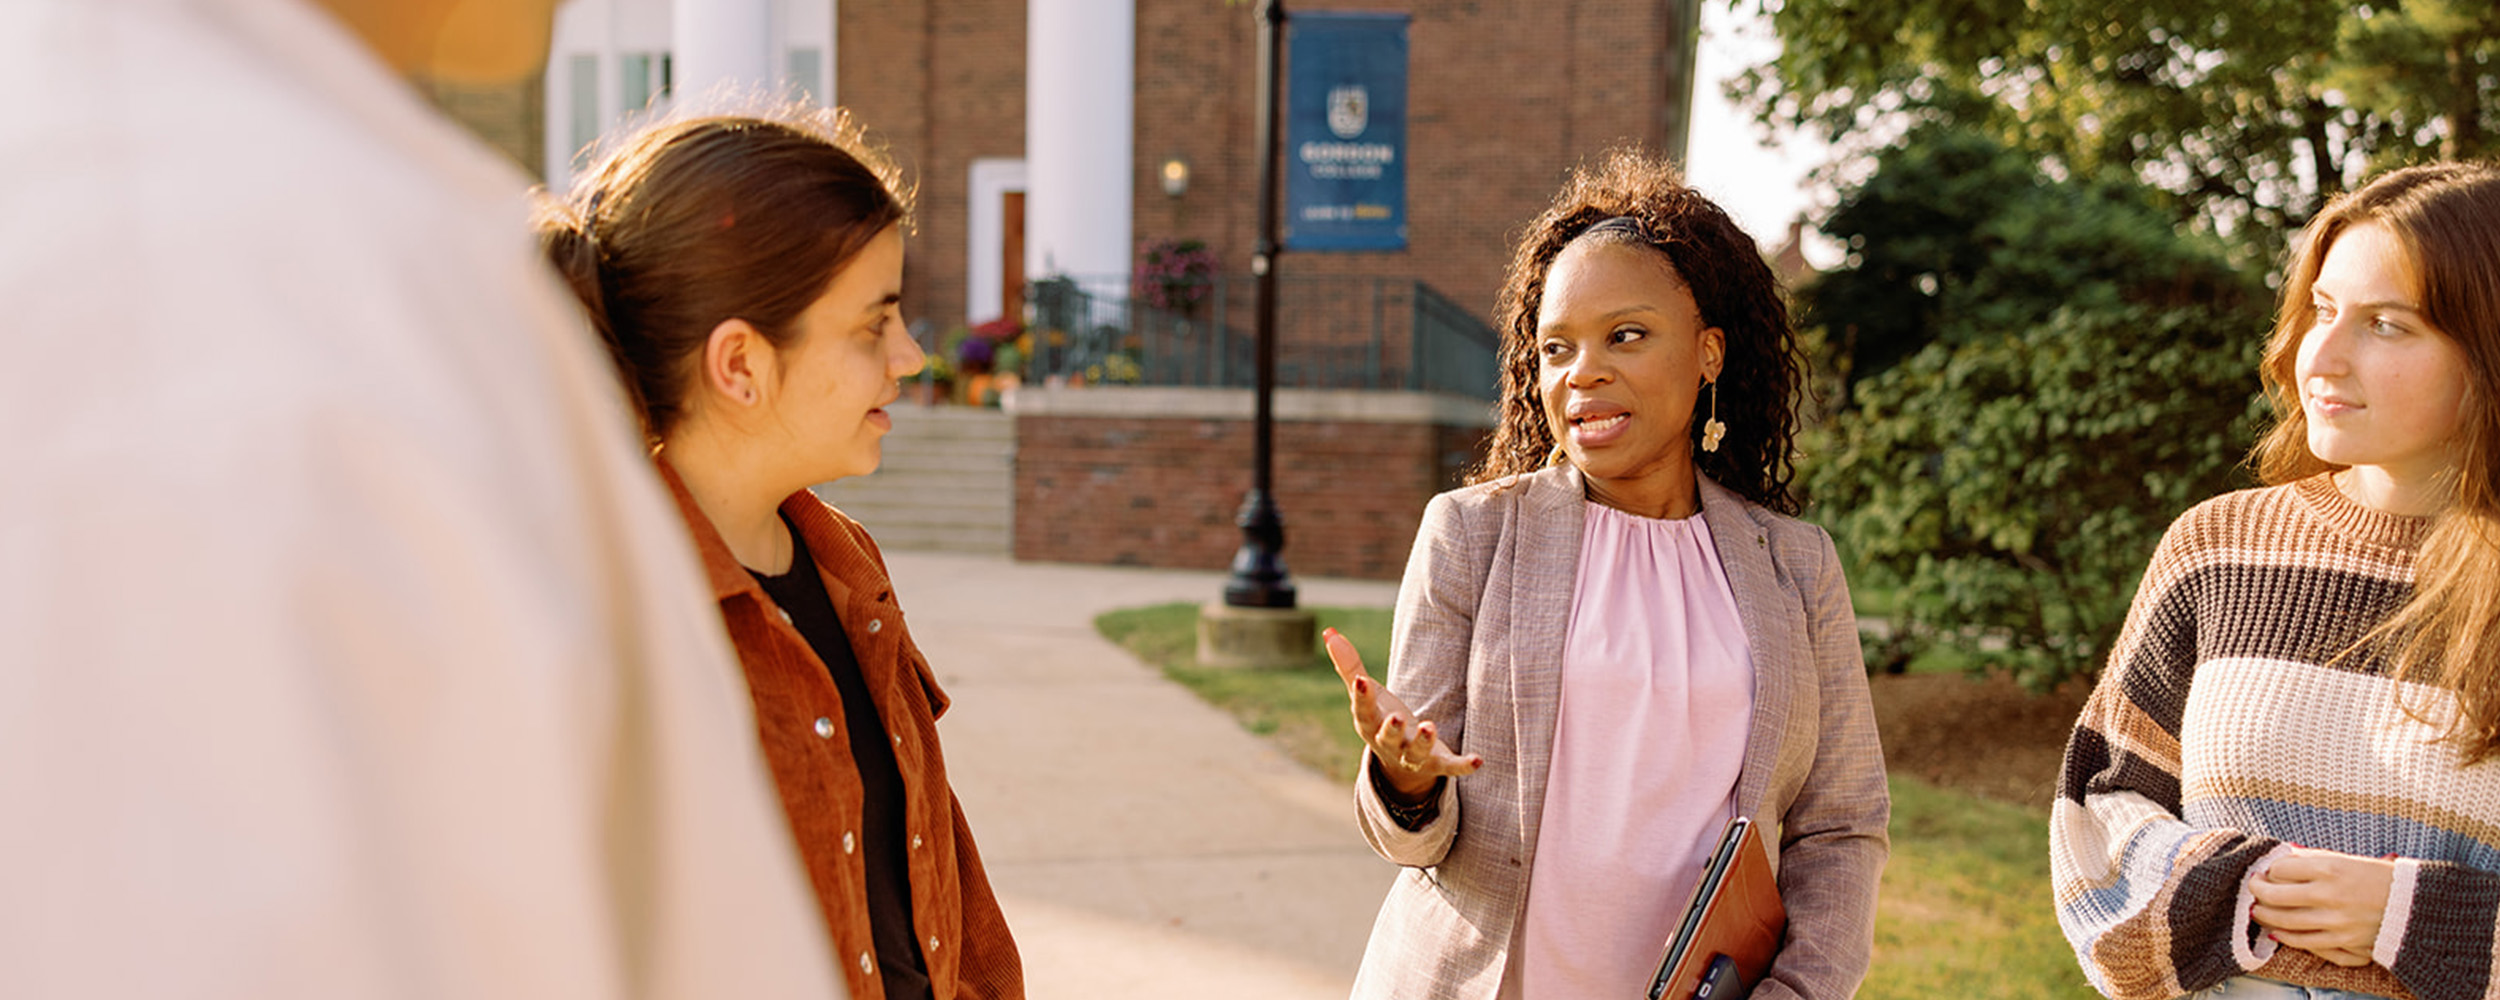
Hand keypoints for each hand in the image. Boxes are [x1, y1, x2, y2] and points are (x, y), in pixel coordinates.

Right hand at [1322, 627, 1480, 802]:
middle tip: (1396, 716)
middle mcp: (1389, 743)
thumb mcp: (1366, 695)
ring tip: (1430, 726)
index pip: (1363, 711)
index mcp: (1369, 725)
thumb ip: (1349, 665)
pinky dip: (1462, 766)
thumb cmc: (1381, 720)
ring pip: (1417, 753)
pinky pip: (1450, 767)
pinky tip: (1478, 760)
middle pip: (1388, 737)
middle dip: (1392, 728)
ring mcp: (1413, 756)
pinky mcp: (1437, 764)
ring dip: (1424, 742)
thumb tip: (1329, 631)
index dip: (1361, 697)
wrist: (1401, 764)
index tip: (1362, 680)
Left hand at [2249, 848, 2396, 967]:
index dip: (2269, 870)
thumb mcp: (2347, 859)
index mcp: (2331, 870)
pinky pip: (2306, 944)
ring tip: (2257, 911)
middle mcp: (2331, 897)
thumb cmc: (2381, 878)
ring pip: (2285, 923)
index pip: (2280, 869)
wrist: (2417, 907)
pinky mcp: (2345, 945)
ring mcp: (2337, 924)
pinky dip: (2287, 938)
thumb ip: (2312, 859)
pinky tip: (2278, 932)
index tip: (2266, 871)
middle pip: (2275, 897)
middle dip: (2257, 892)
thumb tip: (2282, 857)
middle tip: (2253, 889)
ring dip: (2265, 916)